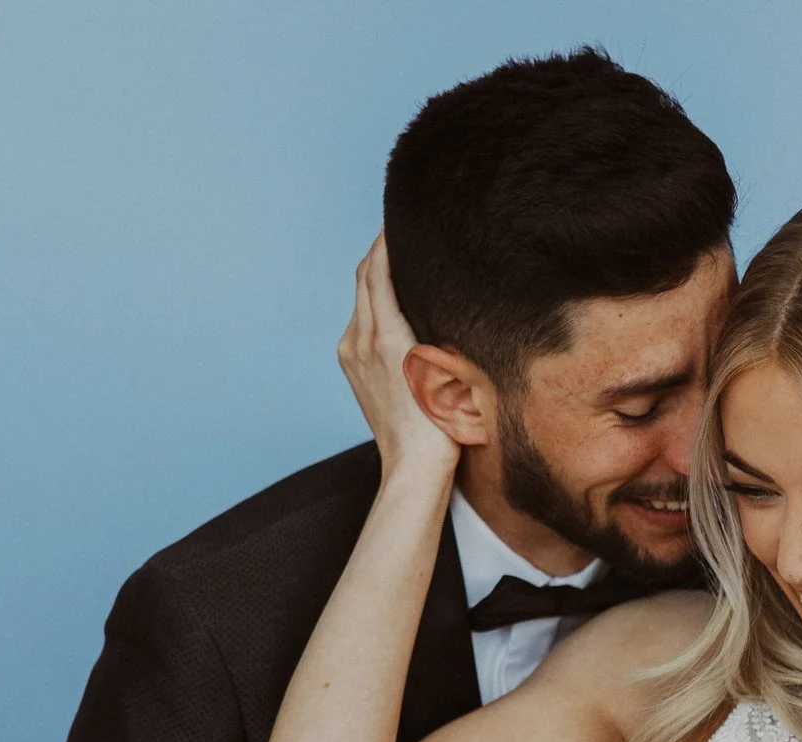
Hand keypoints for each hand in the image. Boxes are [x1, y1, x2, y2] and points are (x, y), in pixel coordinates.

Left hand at [338, 233, 456, 479]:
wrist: (414, 466)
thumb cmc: (443, 424)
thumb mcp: (449, 365)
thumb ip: (437, 321)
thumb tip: (443, 286)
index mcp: (385, 336)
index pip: (378, 270)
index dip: (386, 240)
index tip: (400, 215)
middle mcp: (361, 340)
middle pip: (365, 277)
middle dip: (381, 250)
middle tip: (402, 226)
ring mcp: (352, 353)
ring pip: (362, 298)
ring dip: (377, 274)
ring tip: (402, 255)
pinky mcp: (352, 365)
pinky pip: (361, 320)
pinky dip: (374, 301)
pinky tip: (394, 297)